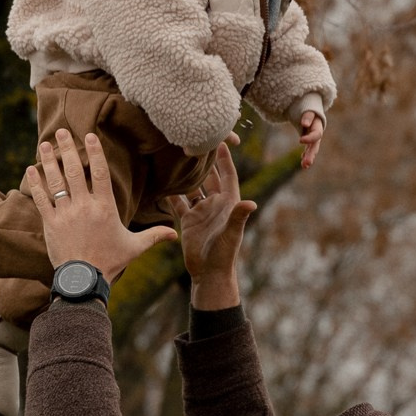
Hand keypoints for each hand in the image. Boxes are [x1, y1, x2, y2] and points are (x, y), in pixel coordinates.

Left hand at [25, 129, 176, 281]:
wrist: (83, 280)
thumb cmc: (110, 262)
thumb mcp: (134, 247)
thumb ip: (154, 236)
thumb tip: (175, 234)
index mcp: (105, 207)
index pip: (99, 172)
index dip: (94, 152)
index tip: (89, 135)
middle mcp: (84, 206)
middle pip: (74, 171)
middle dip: (67, 149)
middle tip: (62, 131)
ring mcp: (65, 214)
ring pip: (55, 181)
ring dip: (49, 161)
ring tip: (45, 144)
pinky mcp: (50, 223)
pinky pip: (41, 199)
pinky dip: (35, 183)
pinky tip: (31, 169)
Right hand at [166, 141, 256, 308]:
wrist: (209, 274)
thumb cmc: (224, 255)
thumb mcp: (231, 234)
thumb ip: (239, 217)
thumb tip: (252, 202)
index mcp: (229, 204)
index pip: (228, 176)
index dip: (225, 159)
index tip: (221, 141)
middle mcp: (216, 205)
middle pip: (210, 177)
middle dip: (205, 161)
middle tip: (196, 142)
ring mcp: (202, 212)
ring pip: (194, 187)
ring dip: (188, 174)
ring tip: (179, 157)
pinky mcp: (188, 220)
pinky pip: (179, 202)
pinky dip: (172, 192)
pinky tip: (163, 181)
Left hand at [299, 110, 323, 169]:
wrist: (311, 108)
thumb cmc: (309, 108)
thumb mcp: (309, 109)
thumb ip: (308, 116)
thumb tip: (304, 124)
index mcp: (318, 126)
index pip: (316, 135)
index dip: (309, 138)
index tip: (300, 140)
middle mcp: (318, 134)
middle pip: (315, 145)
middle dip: (311, 154)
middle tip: (306, 163)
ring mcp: (314, 139)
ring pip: (312, 150)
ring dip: (309, 158)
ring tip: (304, 166)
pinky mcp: (310, 141)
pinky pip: (308, 150)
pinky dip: (305, 156)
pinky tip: (303, 164)